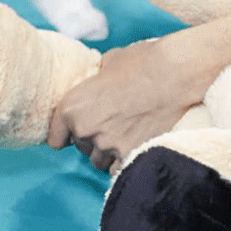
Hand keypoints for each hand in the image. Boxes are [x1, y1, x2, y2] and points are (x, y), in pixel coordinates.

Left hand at [47, 36, 215, 172]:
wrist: (176, 73)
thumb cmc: (143, 62)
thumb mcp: (108, 63)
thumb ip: (94, 81)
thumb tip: (95, 82)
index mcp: (71, 107)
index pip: (55, 139)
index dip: (66, 134)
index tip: (76, 131)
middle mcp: (85, 129)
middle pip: (81, 149)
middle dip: (93, 138)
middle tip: (112, 121)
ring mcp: (108, 145)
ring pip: (99, 161)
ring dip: (109, 151)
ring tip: (126, 131)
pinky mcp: (131, 154)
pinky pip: (119, 168)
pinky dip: (125, 159)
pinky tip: (137, 141)